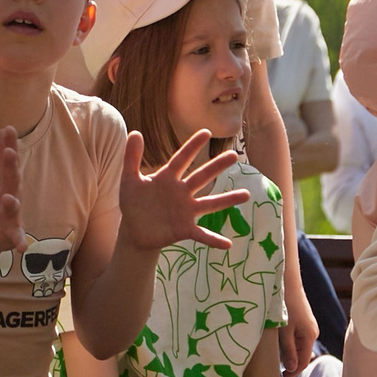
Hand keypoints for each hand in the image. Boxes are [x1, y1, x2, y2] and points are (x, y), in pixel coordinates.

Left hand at [117, 131, 251, 253]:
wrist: (134, 230)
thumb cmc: (134, 203)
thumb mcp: (130, 180)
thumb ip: (131, 158)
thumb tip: (135, 132)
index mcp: (168, 178)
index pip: (182, 159)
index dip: (192, 146)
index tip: (206, 132)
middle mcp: (181, 192)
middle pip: (201, 177)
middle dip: (217, 166)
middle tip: (234, 155)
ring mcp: (186, 211)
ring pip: (209, 204)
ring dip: (227, 200)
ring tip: (246, 195)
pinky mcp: (184, 229)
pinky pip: (202, 234)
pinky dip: (214, 239)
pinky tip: (227, 244)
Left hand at [279, 257, 319, 376]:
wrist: (287, 281)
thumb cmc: (285, 305)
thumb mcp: (284, 330)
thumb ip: (288, 350)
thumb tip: (292, 368)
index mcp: (310, 336)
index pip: (304, 362)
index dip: (293, 372)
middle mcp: (312, 332)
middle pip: (301, 354)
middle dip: (290, 363)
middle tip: (274, 369)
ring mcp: (307, 325)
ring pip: (297, 345)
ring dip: (287, 352)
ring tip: (273, 357)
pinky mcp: (301, 320)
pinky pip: (295, 337)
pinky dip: (287, 342)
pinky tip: (275, 342)